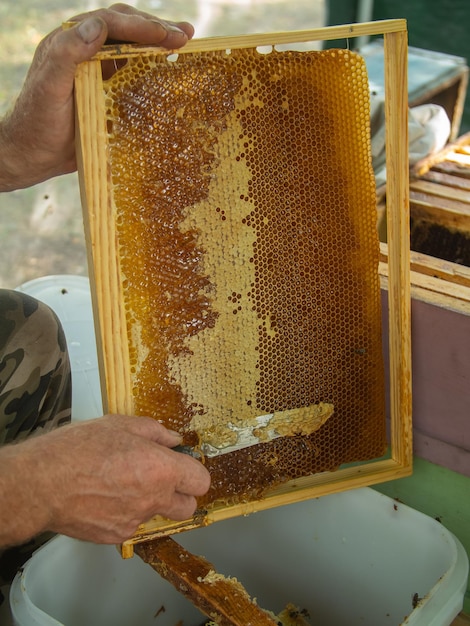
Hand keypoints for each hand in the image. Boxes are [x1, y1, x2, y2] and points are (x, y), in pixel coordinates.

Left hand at [0, 3, 193, 191]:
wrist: (34, 154)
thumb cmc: (38, 121)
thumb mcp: (49, 86)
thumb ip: (67, 53)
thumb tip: (96, 25)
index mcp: (71, 41)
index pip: (111, 23)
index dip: (142, 26)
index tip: (169, 35)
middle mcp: (86, 51)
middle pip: (126, 30)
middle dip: (157, 30)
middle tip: (187, 35)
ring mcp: (98, 71)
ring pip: (133, 50)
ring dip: (159, 47)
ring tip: (185, 46)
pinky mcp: (107, 92)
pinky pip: (133, 76)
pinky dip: (154, 72)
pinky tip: (171, 74)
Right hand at [0, 415, 209, 545]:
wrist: (41, 483)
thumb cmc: (78, 449)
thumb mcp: (121, 424)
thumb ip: (155, 432)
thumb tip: (173, 440)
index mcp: (161, 469)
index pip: (201, 481)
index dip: (193, 472)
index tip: (182, 464)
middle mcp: (154, 499)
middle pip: (187, 507)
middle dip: (180, 494)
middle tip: (160, 478)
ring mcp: (135, 521)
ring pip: (155, 514)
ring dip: (148, 501)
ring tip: (120, 482)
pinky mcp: (115, 536)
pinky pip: (131, 524)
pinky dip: (124, 512)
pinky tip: (104, 496)